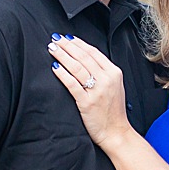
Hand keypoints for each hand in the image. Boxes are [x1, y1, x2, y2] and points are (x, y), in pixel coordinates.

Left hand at [48, 35, 131, 149]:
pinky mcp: (87, 102)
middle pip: (83, 57)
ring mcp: (97, 91)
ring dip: (62, 55)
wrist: (116, 132)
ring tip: (52, 49)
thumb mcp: (114, 86)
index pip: (93, 52)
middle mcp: (106, 79)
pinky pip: (72, 84)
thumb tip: (84, 58)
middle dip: (67, 46)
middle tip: (55, 39)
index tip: (67, 38)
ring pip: (76, 67)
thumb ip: (103, 72)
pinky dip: (62, 74)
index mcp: (114, 72)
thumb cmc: (113, 111)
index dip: (78, 43)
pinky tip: (55, 67)